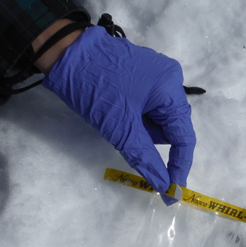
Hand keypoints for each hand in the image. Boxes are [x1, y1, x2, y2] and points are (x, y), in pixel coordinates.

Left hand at [43, 26, 195, 194]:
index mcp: (171, 89)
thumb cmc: (95, 88)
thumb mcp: (120, 128)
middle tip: (122, 132)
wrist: (62, 52)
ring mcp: (155, 76)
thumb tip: (165, 187)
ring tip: (114, 115)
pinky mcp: (140, 76)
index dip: (179, 167)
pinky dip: (132, 117)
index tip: (171, 194)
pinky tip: (115, 109)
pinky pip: (145, 108)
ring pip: (155, 120)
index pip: (184, 137)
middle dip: (147, 138)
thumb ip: (146, 160)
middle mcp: (169, 80)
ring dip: (138, 128)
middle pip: (169, 128)